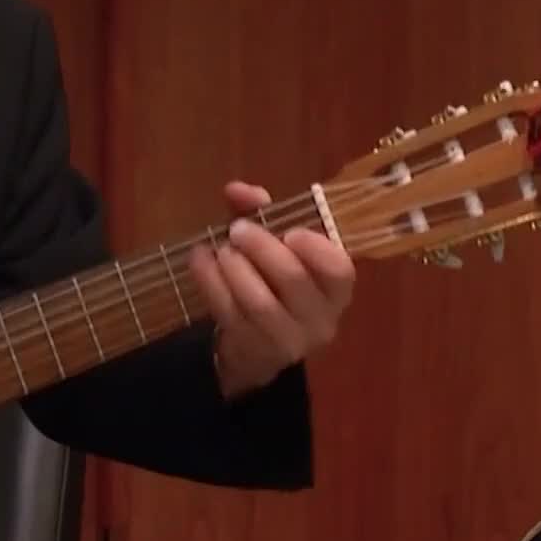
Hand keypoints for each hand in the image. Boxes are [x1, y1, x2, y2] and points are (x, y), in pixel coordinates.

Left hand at [187, 180, 355, 398]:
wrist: (256, 347)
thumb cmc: (273, 284)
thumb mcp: (273, 245)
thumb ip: (261, 213)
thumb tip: (237, 189)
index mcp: (335, 290)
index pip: (340, 271)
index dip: (316, 249)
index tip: (289, 231)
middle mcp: (320, 319)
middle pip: (294, 280)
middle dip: (262, 248)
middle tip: (237, 230)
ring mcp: (288, 340)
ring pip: (260, 301)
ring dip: (234, 268)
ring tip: (220, 250)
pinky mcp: (254, 351)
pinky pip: (230, 314)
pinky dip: (211, 284)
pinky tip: (200, 261)